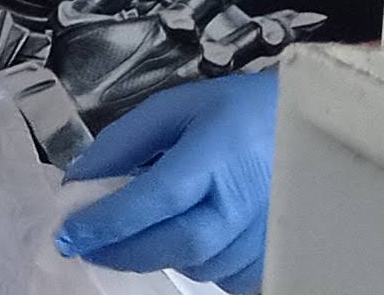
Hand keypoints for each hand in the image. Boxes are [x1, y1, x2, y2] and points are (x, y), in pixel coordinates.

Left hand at [56, 71, 279, 291]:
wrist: (314, 125)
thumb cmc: (239, 111)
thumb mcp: (176, 107)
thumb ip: (124, 142)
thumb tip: (79, 181)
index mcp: (219, 154)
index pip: (157, 198)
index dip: (109, 221)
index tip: (69, 233)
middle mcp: (247, 201)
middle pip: (178, 244)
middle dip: (123, 251)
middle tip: (87, 246)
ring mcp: (268, 234)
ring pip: (199, 264)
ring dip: (159, 255)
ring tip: (139, 233)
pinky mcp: (277, 255)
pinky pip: (226, 276)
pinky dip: (196, 263)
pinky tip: (185, 237)